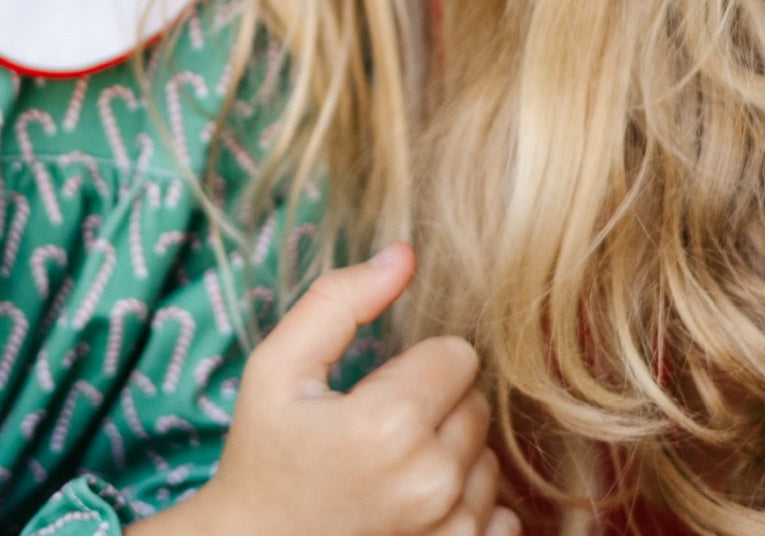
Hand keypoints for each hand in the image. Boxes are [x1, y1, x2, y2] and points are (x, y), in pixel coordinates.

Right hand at [145, 244, 516, 535]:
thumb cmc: (264, 456)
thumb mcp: (277, 368)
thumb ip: (338, 301)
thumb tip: (403, 255)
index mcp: (388, 424)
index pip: (458, 355)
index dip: (418, 364)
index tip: (378, 388)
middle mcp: (430, 481)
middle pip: (476, 405)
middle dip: (436, 407)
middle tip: (379, 430)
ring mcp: (448, 530)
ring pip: (488, 458)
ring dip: (452, 456)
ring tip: (392, 469)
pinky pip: (501, 516)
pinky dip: (467, 506)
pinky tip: (418, 506)